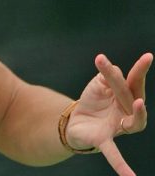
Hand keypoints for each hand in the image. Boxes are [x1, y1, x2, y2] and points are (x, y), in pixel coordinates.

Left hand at [66, 52, 152, 175]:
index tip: (148, 56)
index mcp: (126, 96)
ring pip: (134, 122)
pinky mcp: (105, 140)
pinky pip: (115, 155)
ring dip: (138, 113)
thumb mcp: (98, 85)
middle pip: (129, 96)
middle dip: (119, 81)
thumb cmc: (93, 101)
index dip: (140, 70)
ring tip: (139, 103)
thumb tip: (113, 68)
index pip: (134, 81)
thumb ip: (107, 77)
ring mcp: (118, 128)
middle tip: (108, 68)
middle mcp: (128, 113)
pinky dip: (122, 167)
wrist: (74, 121)